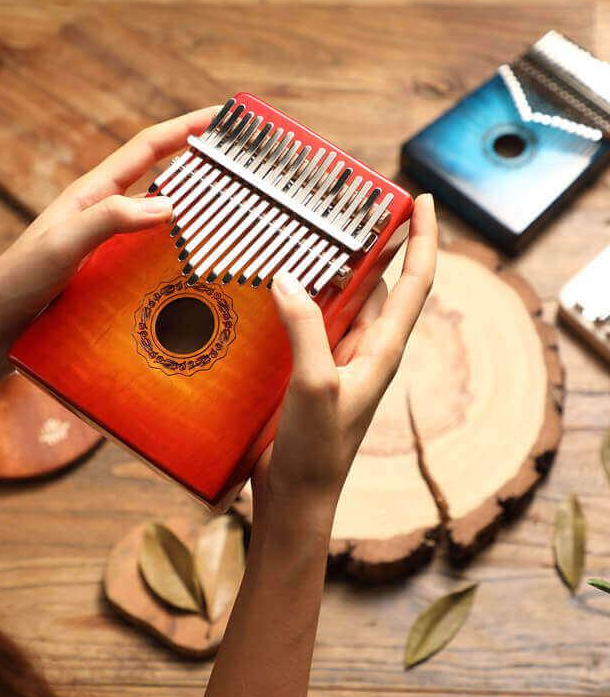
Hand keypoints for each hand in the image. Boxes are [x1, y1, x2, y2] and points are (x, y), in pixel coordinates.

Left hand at [0, 106, 219, 359]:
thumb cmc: (17, 280)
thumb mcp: (61, 245)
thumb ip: (108, 220)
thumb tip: (168, 204)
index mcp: (93, 193)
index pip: (148, 148)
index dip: (186, 128)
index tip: (223, 116)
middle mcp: (106, 215)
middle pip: (163, 182)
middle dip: (202, 172)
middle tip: (245, 177)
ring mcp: (110, 247)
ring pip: (163, 225)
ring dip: (195, 222)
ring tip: (235, 229)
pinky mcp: (111, 277)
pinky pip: (154, 261)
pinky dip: (179, 262)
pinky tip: (200, 279)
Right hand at [253, 193, 437, 526]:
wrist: (296, 496)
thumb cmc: (318, 450)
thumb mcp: (315, 385)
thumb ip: (306, 329)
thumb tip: (288, 277)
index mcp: (383, 350)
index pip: (414, 284)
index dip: (422, 240)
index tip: (421, 200)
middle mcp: (366, 350)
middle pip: (378, 285)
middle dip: (372, 245)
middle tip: (350, 204)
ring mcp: (337, 360)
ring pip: (341, 302)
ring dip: (332, 270)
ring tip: (310, 233)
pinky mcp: (309, 371)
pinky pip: (309, 323)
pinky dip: (299, 300)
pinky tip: (274, 287)